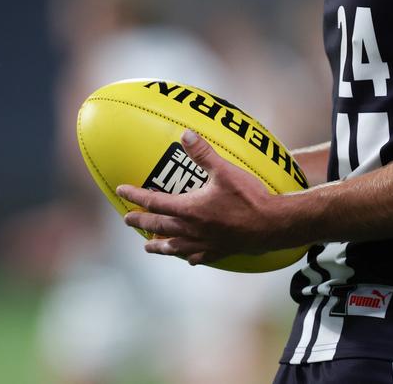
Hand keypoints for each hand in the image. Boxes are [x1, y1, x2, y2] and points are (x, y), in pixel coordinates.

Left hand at [117, 129, 274, 264]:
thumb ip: (203, 153)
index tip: (121, 191)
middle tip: (127, 219)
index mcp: (190, 210)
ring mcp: (205, 243)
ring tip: (148, 247)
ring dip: (158, 245)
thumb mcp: (225, 170)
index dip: (136, 196)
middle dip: (141, 222)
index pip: (155, 202)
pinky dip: (187, 255)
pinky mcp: (219, 251)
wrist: (272, 224)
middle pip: (159, 226)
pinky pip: (196, 256)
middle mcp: (192, 229)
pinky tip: (187, 257)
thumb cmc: (249, 197)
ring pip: (174, 247)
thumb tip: (186, 134)